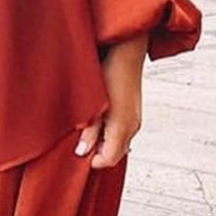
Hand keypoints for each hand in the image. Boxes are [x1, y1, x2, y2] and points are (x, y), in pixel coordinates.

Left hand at [75, 35, 146, 169]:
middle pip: (115, 154)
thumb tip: (82, 152)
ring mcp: (136, 120)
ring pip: (120, 144)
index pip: (109, 159)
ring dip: (104, 143)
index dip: (93, 161)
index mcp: (122, 127)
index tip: (79, 152)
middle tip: (82, 141)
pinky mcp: (135, 113)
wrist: (126, 54)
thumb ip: (89, 131)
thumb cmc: (107, 74)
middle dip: (98, 153)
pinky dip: (110, 134)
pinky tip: (100, 120)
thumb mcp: (93, 105)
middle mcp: (132, 127)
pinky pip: (123, 133)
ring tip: (89, 128)